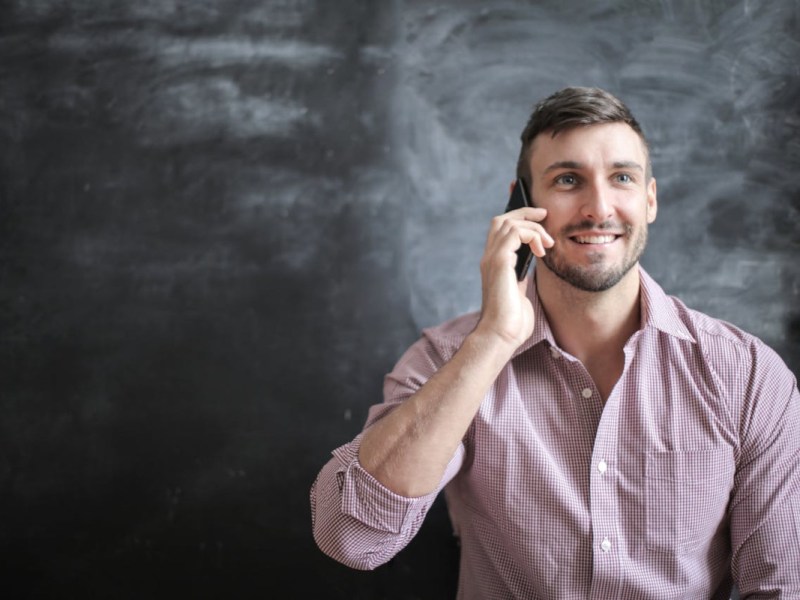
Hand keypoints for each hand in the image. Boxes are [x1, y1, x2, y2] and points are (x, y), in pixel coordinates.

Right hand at [474, 207, 553, 348]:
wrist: (500, 336)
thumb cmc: (511, 322)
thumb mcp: (519, 293)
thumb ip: (522, 276)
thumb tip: (533, 265)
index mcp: (494, 265)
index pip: (501, 231)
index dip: (519, 220)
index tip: (540, 221)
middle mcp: (489, 258)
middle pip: (502, 220)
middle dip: (525, 213)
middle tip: (545, 215)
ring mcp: (492, 259)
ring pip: (508, 222)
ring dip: (533, 226)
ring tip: (548, 242)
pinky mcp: (499, 262)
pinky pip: (515, 232)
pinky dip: (532, 235)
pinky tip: (542, 251)